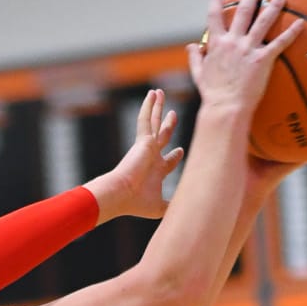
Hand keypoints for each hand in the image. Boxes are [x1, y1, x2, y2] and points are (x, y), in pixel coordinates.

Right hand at [104, 89, 184, 220]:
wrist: (121, 194)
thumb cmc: (138, 203)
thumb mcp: (161, 207)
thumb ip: (173, 207)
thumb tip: (185, 212)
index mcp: (156, 171)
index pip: (168, 160)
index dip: (175, 156)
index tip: (180, 151)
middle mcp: (152, 156)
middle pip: (162, 136)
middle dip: (168, 127)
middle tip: (173, 115)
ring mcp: (146, 147)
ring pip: (154, 122)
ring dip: (157, 108)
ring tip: (159, 93)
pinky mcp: (142, 140)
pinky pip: (145, 118)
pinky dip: (148, 106)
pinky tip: (152, 94)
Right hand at [188, 0, 302, 118]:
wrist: (225, 108)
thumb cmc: (212, 95)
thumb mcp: (199, 74)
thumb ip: (196, 57)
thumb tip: (191, 47)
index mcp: (217, 44)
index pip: (214, 18)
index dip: (215, 4)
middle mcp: (233, 41)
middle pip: (243, 11)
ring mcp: (249, 49)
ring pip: (263, 20)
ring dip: (273, 6)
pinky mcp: (263, 59)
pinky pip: (280, 42)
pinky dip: (291, 32)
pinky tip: (300, 24)